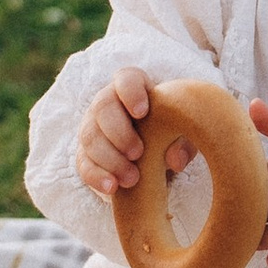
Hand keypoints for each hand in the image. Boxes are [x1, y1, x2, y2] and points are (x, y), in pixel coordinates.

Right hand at [74, 68, 193, 205]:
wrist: (153, 152)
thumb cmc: (169, 132)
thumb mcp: (182, 134)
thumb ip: (184, 142)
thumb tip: (176, 159)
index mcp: (133, 87)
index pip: (126, 79)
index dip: (131, 93)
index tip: (142, 112)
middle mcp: (107, 102)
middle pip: (103, 107)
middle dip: (119, 132)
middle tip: (138, 153)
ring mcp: (92, 127)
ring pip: (90, 137)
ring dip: (110, 159)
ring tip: (132, 178)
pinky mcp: (85, 154)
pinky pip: (83, 163)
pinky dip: (96, 176)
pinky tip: (112, 187)